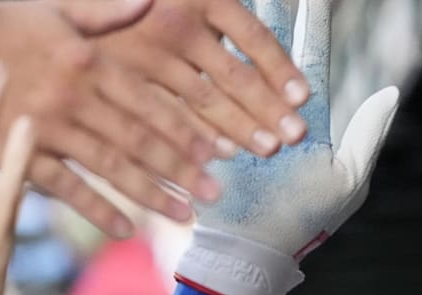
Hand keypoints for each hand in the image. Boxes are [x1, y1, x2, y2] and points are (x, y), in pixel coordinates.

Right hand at [0, 0, 220, 237]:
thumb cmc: (0, 27)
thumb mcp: (52, 11)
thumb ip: (104, 12)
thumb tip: (151, 1)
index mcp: (85, 61)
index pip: (147, 102)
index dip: (184, 130)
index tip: (215, 154)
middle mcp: (70, 95)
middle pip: (137, 139)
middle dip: (180, 170)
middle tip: (216, 194)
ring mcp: (43, 126)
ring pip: (109, 165)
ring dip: (151, 194)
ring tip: (185, 215)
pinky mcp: (16, 152)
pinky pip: (64, 185)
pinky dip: (96, 209)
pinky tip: (126, 229)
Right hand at [95, 0, 311, 158]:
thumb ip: (218, 12)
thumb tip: (266, 51)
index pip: (253, 36)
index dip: (280, 68)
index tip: (302, 96)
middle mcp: (175, 22)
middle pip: (235, 76)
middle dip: (268, 110)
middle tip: (293, 135)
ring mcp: (146, 53)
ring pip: (205, 101)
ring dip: (240, 129)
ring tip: (268, 149)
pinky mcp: (120, 79)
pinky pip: (167, 114)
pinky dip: (198, 135)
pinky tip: (222, 153)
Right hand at [175, 0, 398, 294]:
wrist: (252, 253)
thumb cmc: (306, 219)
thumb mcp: (346, 178)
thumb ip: (367, 133)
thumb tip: (390, 91)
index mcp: (304, 115)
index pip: (309, 58)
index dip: (309, 23)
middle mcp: (268, 110)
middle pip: (264, 48)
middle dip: (261, 11)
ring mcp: (233, 119)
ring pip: (228, 61)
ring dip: (222, 27)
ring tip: (215, 0)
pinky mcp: (201, 133)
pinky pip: (197, 92)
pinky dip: (192, 63)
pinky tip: (187, 32)